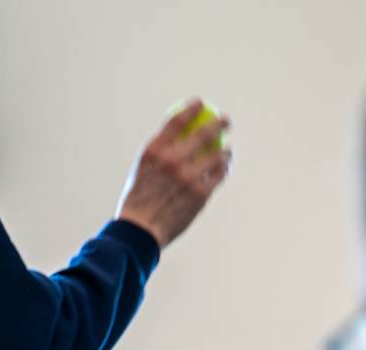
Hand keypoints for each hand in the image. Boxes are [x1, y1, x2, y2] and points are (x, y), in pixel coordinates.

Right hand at [115, 99, 232, 248]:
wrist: (140, 229)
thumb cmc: (139, 198)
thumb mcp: (142, 168)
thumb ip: (160, 151)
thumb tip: (180, 132)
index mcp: (154, 151)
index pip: (177, 120)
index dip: (192, 108)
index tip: (200, 104)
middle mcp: (172, 160)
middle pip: (204, 133)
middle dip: (220, 122)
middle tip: (225, 121)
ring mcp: (188, 177)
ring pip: (217, 155)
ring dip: (225, 150)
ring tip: (226, 151)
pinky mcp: (200, 193)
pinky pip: (219, 175)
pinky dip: (223, 169)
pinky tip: (224, 168)